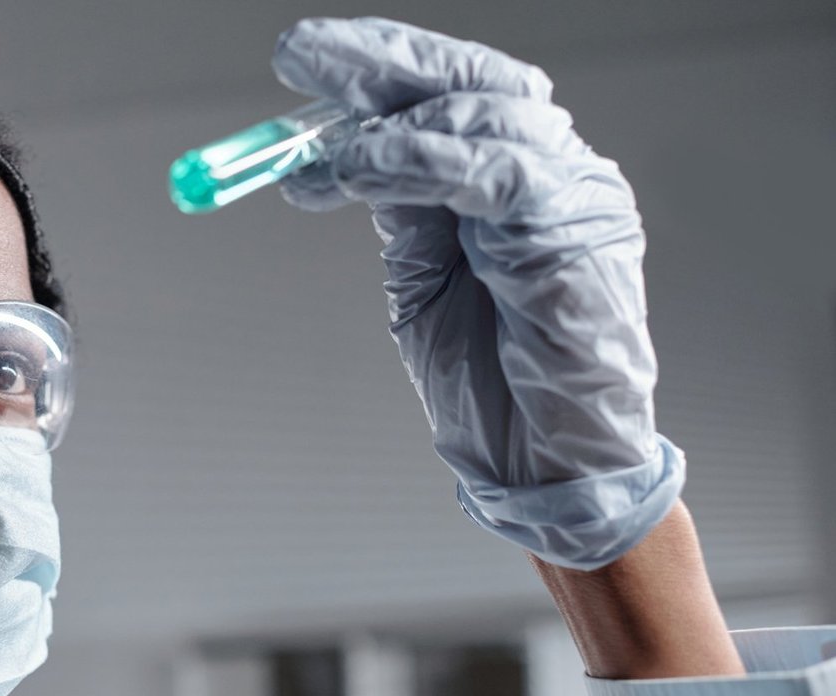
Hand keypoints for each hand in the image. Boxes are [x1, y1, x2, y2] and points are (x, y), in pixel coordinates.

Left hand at [273, 17, 684, 569]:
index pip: (446, 92)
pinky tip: (358, 171)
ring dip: (385, 127)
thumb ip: (401, 208)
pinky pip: (493, 171)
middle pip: (466, 81)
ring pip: (478, 115)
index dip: (376, 66)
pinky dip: (419, 162)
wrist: (544, 464)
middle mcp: (550, 169)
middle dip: (377, 61)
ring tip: (319, 155)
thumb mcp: (424, 276)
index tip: (300, 58)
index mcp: (513, 177)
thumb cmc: (494, 383)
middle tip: (296, 51)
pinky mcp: (578, 229)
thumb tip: (339, 153)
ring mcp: (572, 193)